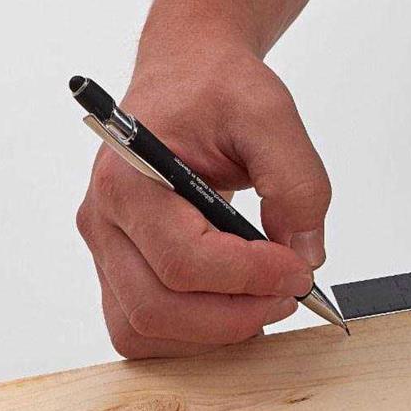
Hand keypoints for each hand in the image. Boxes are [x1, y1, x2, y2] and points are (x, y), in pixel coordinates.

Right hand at [76, 33, 331, 358]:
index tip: (301, 270)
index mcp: (128, 179)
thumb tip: (305, 255)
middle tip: (292, 291)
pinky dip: (194, 333)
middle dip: (237, 315)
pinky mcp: (122, 267)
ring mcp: (108, 249)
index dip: (252, 277)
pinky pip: (144, 328)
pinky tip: (237, 302)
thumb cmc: (217, 88)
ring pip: (144, 330)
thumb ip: (298, 183)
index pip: (184, 261)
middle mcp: (104, 219)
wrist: (189, 76)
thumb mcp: (271, 115)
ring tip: (265, 298)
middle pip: (157, 309)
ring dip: (214, 332)